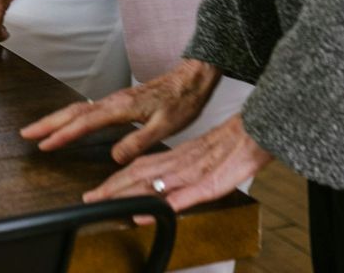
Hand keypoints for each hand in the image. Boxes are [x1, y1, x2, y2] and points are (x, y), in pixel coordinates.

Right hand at [21, 59, 221, 161]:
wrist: (191, 79)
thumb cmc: (181, 101)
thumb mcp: (165, 126)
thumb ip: (139, 141)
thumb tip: (114, 156)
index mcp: (121, 107)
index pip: (84, 123)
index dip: (63, 135)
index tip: (44, 145)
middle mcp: (113, 102)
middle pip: (73, 112)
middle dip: (48, 123)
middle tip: (26, 134)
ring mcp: (114, 100)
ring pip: (77, 109)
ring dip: (56, 119)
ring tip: (38, 130)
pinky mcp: (118, 102)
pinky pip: (87, 109)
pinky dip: (71, 117)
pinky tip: (68, 124)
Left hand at [81, 115, 271, 213]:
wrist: (254, 132)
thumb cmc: (229, 148)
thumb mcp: (199, 159)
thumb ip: (176, 172)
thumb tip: (155, 190)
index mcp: (175, 158)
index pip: (138, 170)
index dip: (115, 182)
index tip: (95, 193)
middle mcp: (178, 164)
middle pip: (139, 176)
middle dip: (112, 189)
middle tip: (89, 199)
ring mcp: (192, 173)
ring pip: (155, 184)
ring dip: (129, 195)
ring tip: (106, 202)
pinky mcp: (209, 183)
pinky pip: (185, 195)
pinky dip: (167, 203)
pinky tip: (153, 211)